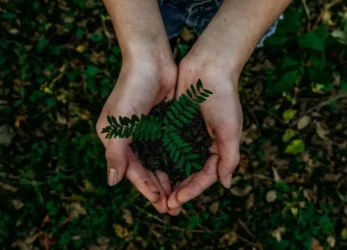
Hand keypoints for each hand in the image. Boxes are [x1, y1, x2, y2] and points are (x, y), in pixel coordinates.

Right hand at [96, 54, 180, 214]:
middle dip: (159, 189)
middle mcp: (131, 138)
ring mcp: (148, 131)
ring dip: (168, 178)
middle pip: (146, 170)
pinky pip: (169, 148)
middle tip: (173, 207)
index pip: (132, 171)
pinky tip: (185, 173)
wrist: (151, 61)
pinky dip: (175, 161)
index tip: (160, 204)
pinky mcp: (162, 124)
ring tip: (180, 195)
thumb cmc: (131, 90)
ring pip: (159, 162)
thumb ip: (115, 153)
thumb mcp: (118, 124)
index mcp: (116, 140)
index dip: (146, 189)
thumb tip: (112, 182)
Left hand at [167, 49, 242, 210]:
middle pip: (189, 173)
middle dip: (178, 189)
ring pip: (176, 162)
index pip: (205, 176)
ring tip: (156, 193)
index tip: (177, 200)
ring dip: (167, 178)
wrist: (209, 66)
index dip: (192, 190)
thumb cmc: (223, 97)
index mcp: (218, 148)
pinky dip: (160, 157)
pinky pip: (166, 145)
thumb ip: (229, 157)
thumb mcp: (230, 129)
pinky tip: (149, 168)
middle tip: (165, 205)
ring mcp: (187, 134)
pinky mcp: (174, 124)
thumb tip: (226, 185)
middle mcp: (202, 144)